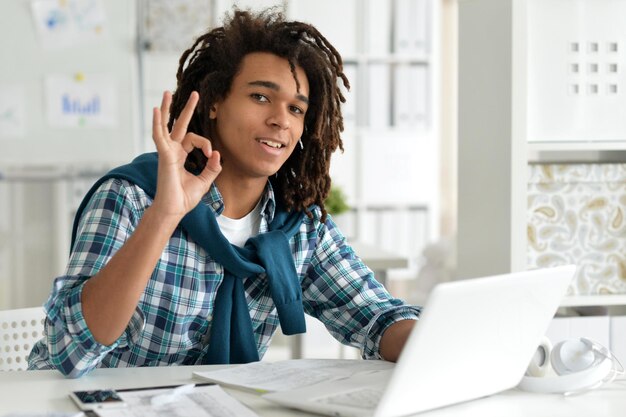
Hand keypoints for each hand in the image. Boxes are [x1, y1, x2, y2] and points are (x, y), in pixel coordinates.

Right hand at [150, 91, 221, 218]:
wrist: (174, 209)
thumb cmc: (184, 198)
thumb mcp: (204, 181)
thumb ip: (212, 167)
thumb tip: (217, 153)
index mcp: (180, 156)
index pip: (194, 140)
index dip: (206, 144)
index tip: (211, 155)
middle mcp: (172, 151)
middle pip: (179, 125)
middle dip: (186, 109)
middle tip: (195, 94)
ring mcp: (167, 152)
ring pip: (166, 125)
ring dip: (168, 109)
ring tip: (167, 92)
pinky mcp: (164, 155)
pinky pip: (159, 136)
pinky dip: (158, 123)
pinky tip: (157, 110)